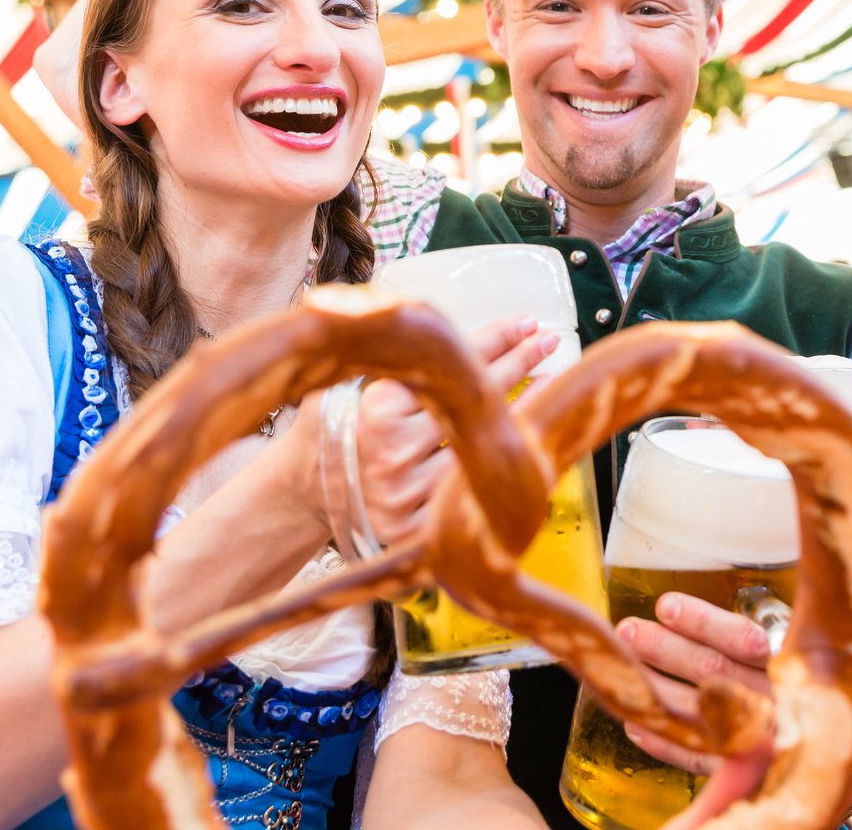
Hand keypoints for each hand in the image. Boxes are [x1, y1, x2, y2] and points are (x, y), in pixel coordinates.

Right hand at [353, 314, 558, 543]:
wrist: (306, 487)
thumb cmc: (336, 424)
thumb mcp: (351, 378)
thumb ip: (392, 357)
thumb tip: (442, 325)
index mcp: (375, 410)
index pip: (448, 368)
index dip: (493, 341)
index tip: (525, 325)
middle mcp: (391, 452)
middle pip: (472, 404)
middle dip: (516, 365)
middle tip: (546, 342)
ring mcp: (405, 493)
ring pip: (478, 445)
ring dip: (516, 412)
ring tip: (544, 382)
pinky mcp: (415, 526)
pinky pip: (467, 485)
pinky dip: (493, 458)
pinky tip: (516, 436)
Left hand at [623, 593, 851, 821]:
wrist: (843, 745)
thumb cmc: (811, 680)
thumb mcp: (801, 642)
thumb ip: (763, 625)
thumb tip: (715, 584)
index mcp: (791, 663)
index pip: (743, 639)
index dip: (702, 622)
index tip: (665, 604)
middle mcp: (775, 700)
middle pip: (714, 672)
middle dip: (667, 650)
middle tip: (629, 630)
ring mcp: (759, 739)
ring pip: (700, 713)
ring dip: (656, 690)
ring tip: (623, 667)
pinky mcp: (744, 770)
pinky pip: (699, 759)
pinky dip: (665, 742)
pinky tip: (635, 722)